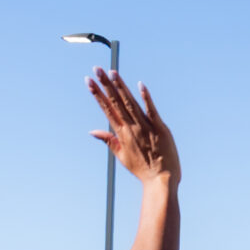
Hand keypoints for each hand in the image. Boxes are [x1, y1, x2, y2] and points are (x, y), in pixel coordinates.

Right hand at [88, 70, 177, 186]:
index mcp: (121, 134)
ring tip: (112, 72)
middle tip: (97, 69)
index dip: (97, 94)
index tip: (89, 81)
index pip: (106, 109)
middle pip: (116, 102)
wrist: (161, 179)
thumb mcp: (121, 156)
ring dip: (121, 87)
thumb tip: (92, 131)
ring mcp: (146, 127)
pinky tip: (140, 85)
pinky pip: (152, 110)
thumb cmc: (142, 169)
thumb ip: (108, 140)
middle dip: (105, 85)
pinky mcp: (160, 128)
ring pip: (131, 103)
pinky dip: (146, 98)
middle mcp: (131, 128)